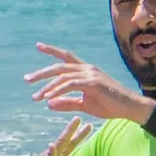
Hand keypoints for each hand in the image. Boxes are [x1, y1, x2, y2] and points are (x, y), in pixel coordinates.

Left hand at [27, 42, 148, 125]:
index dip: (52, 51)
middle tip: (26, 79)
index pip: (66, 57)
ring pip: (63, 76)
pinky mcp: (93, 83)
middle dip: (41, 73)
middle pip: (59, 67)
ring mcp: (91, 75)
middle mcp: (87, 69)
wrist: (129, 109)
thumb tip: (48, 104)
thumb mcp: (84, 105)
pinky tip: (48, 97)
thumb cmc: (110, 105)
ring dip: (47, 87)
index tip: (38, 46)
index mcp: (85, 71)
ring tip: (36, 97)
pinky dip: (58, 90)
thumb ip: (67, 102)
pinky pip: (70, 85)